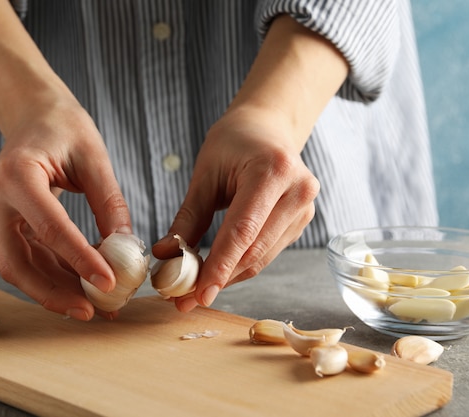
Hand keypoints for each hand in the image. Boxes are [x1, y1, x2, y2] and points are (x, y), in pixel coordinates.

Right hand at [0, 98, 131, 320]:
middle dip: (54, 293)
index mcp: (16, 174)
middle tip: (93, 312)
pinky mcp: (5, 224)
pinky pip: (27, 258)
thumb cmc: (64, 128)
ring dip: (56, 290)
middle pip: (17, 263)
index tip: (110, 284)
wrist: (34, 114)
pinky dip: (54, 275)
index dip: (80, 261)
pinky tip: (83, 286)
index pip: (50, 228)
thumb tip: (126, 250)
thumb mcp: (94, 158)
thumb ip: (109, 204)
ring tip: (96, 306)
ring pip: (19, 267)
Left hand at [153, 107, 318, 311]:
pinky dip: (240, 266)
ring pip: (262, 258)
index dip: (220, 266)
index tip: (197, 294)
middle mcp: (297, 191)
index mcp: (273, 170)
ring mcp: (304, 208)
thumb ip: (188, 217)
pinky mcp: (302, 222)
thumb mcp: (205, 174)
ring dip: (228, 278)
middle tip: (184, 300)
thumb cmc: (233, 143)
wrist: (267, 128)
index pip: (243, 230)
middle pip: (254, 250)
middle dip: (219, 279)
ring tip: (194, 291)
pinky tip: (217, 274)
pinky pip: (267, 253)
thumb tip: (164, 255)